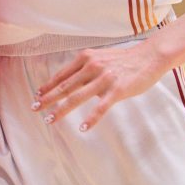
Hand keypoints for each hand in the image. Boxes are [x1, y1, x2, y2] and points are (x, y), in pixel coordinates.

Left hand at [33, 43, 168, 130]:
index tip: (37, 95)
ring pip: (78, 97)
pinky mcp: (117, 90)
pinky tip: (83, 127)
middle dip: (48, 98)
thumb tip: (72, 82)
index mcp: (86, 58)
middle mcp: (92, 67)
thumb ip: (85, 68)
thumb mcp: (100, 58)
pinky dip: (91, 118)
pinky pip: (101, 107)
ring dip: (62, 109)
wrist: (149, 57)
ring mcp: (104, 79)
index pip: (62, 75)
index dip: (48, 86)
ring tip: (50, 119)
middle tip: (35, 108)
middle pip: (65, 86)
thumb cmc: (124, 60)